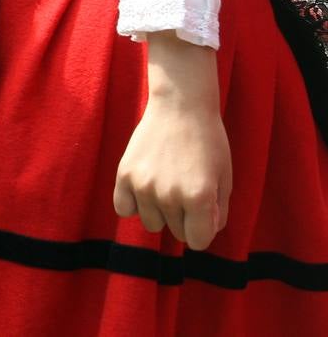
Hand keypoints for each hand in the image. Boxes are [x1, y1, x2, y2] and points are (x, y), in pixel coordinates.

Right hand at [114, 32, 231, 250]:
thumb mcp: (225, 178)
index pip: (198, 242)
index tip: (204, 213)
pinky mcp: (124, 175)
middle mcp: (169, 196)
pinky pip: (123, 208)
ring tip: (165, 186)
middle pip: (175, 232)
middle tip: (186, 189)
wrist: (181, 106)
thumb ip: (218, 212)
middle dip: (184, 217)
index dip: (203, 229)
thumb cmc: (209, 141)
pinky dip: (133, 204)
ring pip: (151, 223)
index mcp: (199, 198)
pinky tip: (143, 189)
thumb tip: (202, 233)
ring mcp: (143, 186)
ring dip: (160, 211)